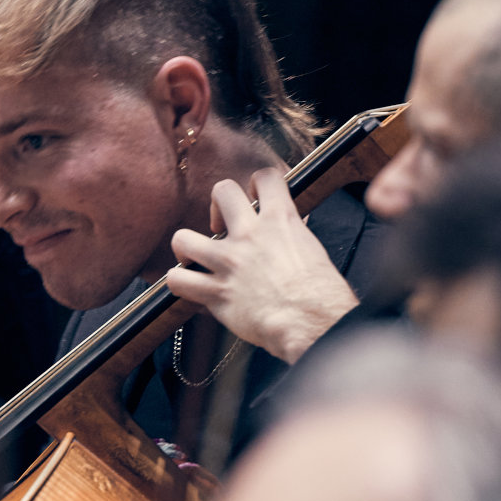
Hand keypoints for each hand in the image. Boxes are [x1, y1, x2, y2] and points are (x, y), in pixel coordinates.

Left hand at [164, 166, 358, 362]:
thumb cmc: (322, 295)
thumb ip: (292, 235)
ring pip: (183, 239)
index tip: (254, 198)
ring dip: (186, 247)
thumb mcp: (314, 250)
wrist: (314, 322)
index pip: (265, 177)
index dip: (256, 184)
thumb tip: (288, 230)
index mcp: (281, 221)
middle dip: (218, 205)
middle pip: (222, 191)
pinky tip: (189, 284)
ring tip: (195, 257)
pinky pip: (178, 280)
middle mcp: (251, 235)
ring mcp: (229, 262)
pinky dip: (179, 281)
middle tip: (221, 224)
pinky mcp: (217, 292)